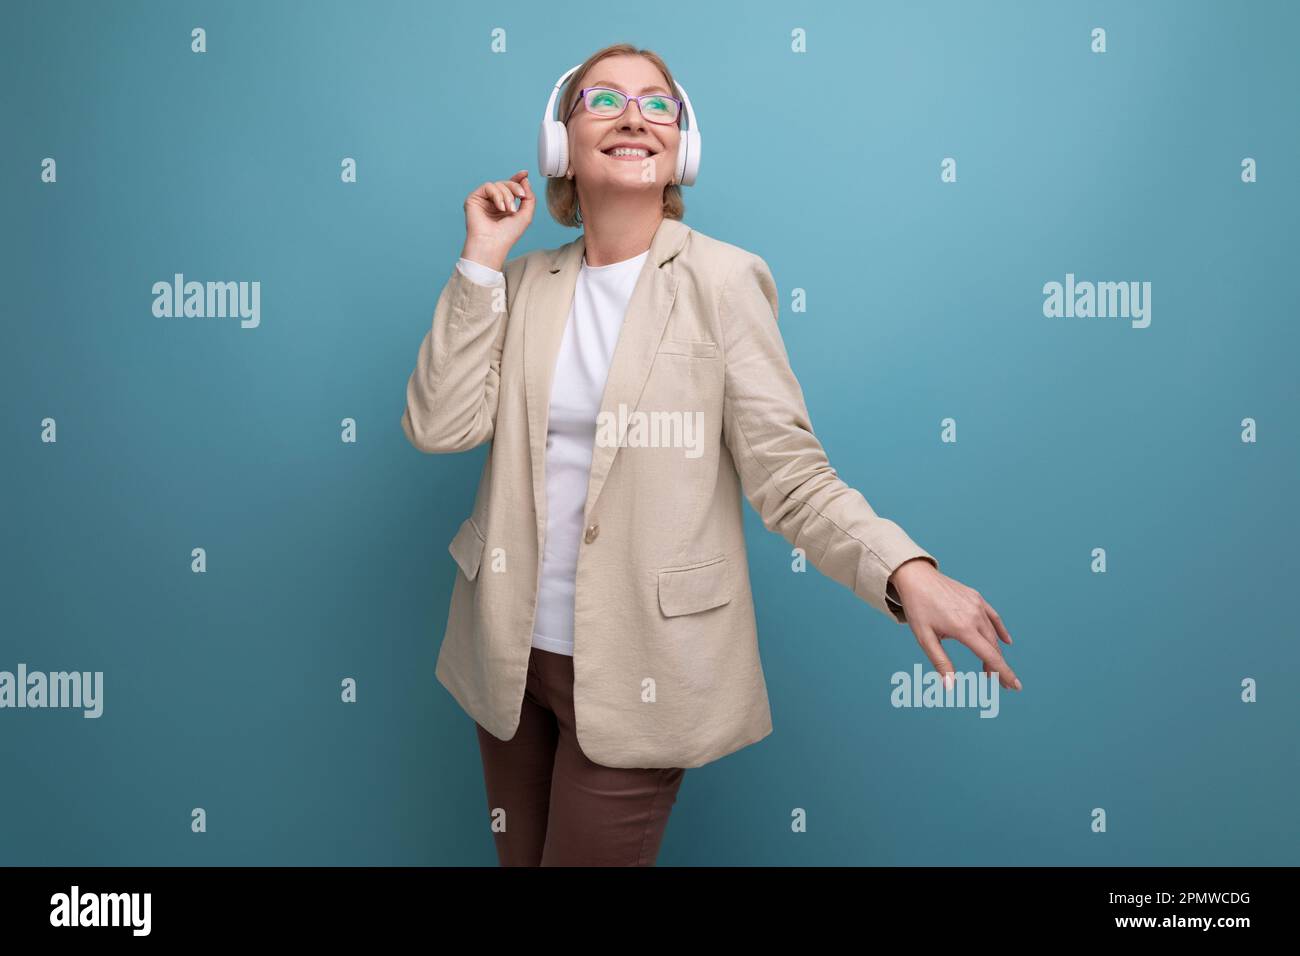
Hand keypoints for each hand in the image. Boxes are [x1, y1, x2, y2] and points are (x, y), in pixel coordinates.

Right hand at [461, 170, 534, 271]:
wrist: (493, 244)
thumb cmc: (508, 235)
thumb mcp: (526, 215)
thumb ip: (529, 197)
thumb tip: (524, 179)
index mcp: (505, 206)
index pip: (510, 188)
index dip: (517, 179)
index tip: (525, 173)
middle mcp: (493, 202)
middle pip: (506, 184)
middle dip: (515, 188)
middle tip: (521, 197)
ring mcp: (483, 200)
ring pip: (498, 184)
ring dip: (507, 195)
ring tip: (508, 210)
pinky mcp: (474, 199)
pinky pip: (489, 186)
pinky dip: (497, 195)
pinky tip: (500, 207)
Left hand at [888, 558, 1021, 691]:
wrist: (916, 577)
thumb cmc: (917, 608)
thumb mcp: (924, 638)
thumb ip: (940, 662)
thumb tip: (950, 687)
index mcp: (963, 628)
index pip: (990, 656)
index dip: (1003, 673)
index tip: (1015, 686)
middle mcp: (974, 616)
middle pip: (993, 647)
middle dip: (998, 667)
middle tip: (999, 684)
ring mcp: (977, 605)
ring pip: (992, 633)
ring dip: (995, 651)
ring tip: (991, 667)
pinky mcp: (976, 597)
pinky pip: (993, 617)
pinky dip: (1000, 630)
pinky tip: (1005, 641)